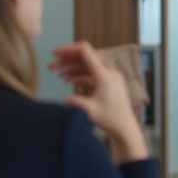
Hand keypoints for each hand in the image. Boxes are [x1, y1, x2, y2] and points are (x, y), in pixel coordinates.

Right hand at [49, 41, 148, 162]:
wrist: (125, 127)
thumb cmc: (109, 119)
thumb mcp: (88, 110)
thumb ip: (74, 100)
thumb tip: (64, 96)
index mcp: (104, 75)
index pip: (86, 52)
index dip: (68, 50)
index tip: (54, 53)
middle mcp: (108, 72)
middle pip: (86, 57)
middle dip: (67, 59)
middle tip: (51, 66)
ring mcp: (110, 77)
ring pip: (88, 66)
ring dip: (72, 68)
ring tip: (57, 73)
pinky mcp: (109, 83)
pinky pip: (93, 74)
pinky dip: (80, 75)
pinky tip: (68, 80)